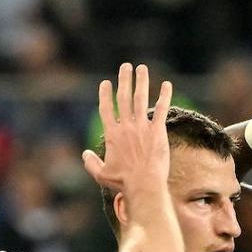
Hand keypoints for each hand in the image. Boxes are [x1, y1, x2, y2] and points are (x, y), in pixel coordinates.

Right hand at [82, 63, 172, 191]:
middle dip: (124, 80)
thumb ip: (90, 163)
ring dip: (141, 81)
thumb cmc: (123, 182)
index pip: (106, 109)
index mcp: (112, 134)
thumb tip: (85, 154)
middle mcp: (126, 127)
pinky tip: (167, 85)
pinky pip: (161, 109)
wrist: (144, 185)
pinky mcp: (158, 132)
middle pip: (124, 97)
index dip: (105, 95)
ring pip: (141, 99)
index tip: (106, 83)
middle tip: (125, 66)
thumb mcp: (101, 174)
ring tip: (141, 68)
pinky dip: (164, 96)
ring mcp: (142, 127)